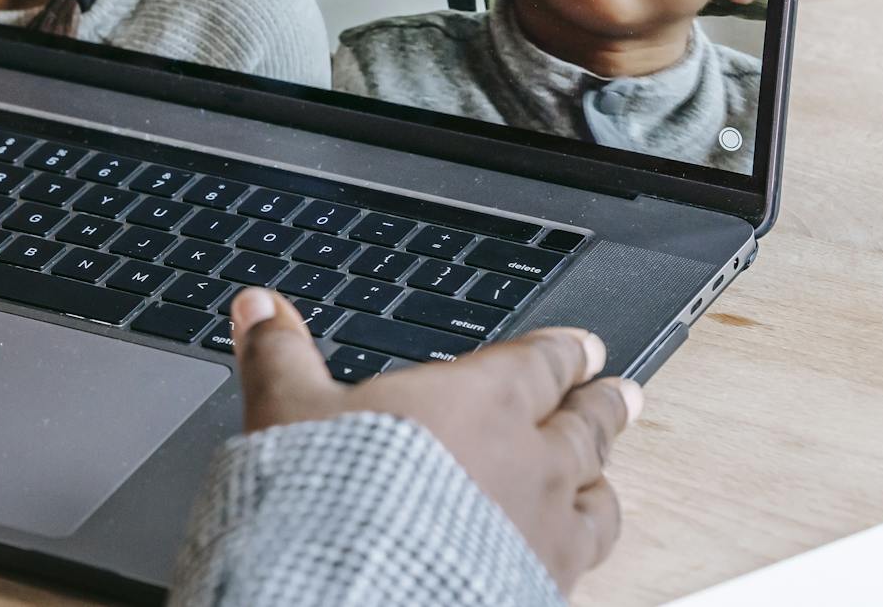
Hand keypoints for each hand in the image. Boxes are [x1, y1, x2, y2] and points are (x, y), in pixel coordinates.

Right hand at [231, 288, 641, 593]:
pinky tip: (568, 555)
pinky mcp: (540, 592)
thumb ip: (279, 353)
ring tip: (607, 475)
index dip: (562, 350)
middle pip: (583, 425)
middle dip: (602, 405)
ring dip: (603, 479)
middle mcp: (526, 463)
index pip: (538, 363)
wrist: (352, 594)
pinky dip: (579, 548)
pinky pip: (583, 564)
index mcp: (477, 402)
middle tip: (623, 391)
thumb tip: (259, 305)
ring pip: (597, 498)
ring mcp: (542, 535)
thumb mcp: (286, 409)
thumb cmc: (327, 499)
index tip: (582, 345)